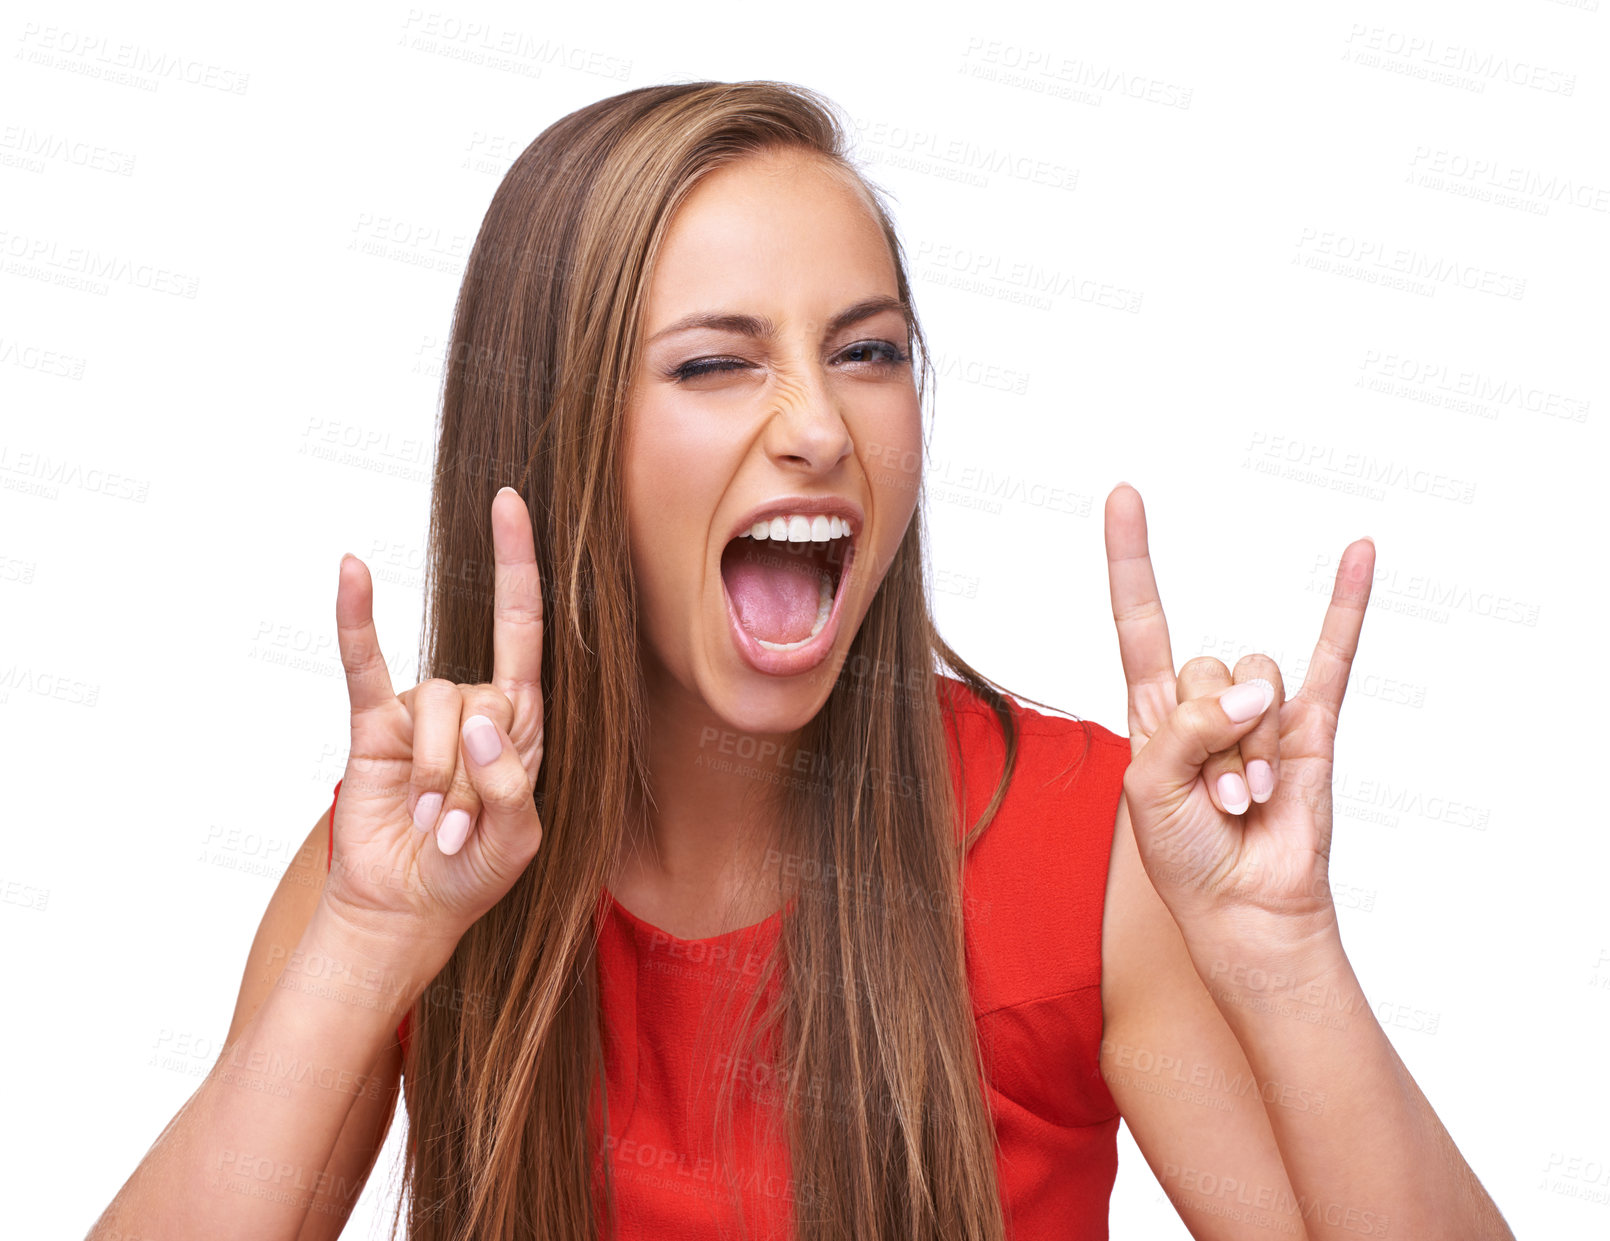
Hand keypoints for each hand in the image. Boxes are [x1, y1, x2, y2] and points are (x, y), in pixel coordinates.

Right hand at [321, 486, 546, 959]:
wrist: (408, 908)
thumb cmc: (473, 871)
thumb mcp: (517, 843)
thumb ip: (509, 789)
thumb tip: (479, 725)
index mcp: (520, 721)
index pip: (523, 628)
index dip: (519, 566)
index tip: (510, 503)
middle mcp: (474, 706)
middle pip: (483, 697)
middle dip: (473, 777)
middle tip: (460, 830)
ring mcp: (420, 712)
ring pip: (435, 709)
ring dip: (434, 781)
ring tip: (432, 825)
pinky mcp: (372, 725)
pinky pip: (363, 665)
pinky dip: (356, 620)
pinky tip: (350, 571)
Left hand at [1103, 483, 1373, 942]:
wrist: (1241, 907)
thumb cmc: (1183, 855)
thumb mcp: (1151, 789)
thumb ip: (1188, 728)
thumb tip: (1255, 691)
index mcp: (1154, 710)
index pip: (1140, 620)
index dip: (1131, 562)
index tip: (1123, 496)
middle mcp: (1207, 700)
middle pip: (1208, 667)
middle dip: (1209, 736)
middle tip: (1213, 798)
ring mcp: (1262, 711)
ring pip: (1260, 684)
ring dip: (1251, 750)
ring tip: (1246, 800)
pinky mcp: (1312, 727)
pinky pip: (1333, 656)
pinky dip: (1347, 606)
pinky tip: (1358, 554)